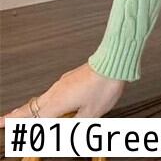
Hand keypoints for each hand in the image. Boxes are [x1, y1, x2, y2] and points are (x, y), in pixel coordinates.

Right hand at [0, 62, 125, 126]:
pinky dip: (45, 100)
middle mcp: (56, 91)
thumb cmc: (104, 85)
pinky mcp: (71, 77)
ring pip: (42, 98)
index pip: (33, 121)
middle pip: (31, 107)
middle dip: (16, 115)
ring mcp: (63, 82)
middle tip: (4, 120)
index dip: (21, 129)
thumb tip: (66, 134)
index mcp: (57, 103)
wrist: (114, 61)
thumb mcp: (91, 114)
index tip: (7, 128)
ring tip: (20, 114)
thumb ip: (75, 127)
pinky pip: (53, 92)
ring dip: (31, 108)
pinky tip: (50, 103)